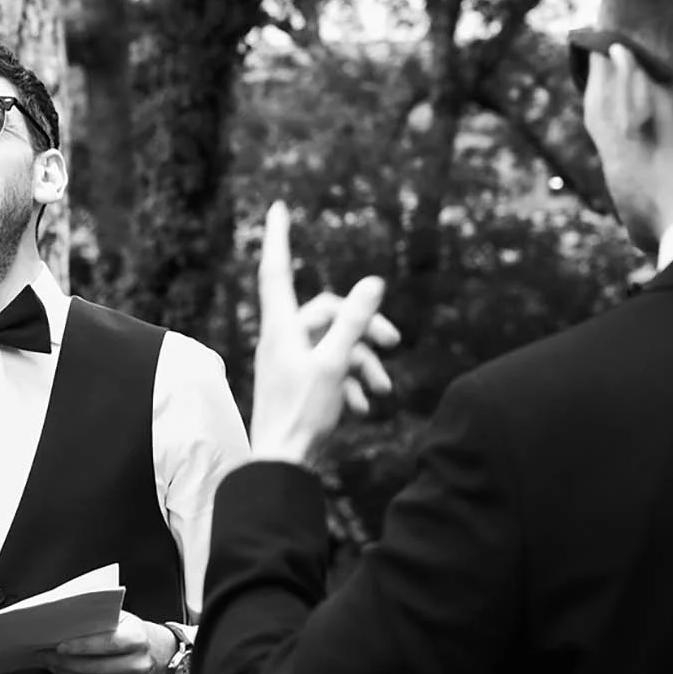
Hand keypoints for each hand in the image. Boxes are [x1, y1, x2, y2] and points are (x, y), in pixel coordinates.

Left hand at [44, 612, 168, 673]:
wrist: (155, 651)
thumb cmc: (129, 631)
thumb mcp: (118, 617)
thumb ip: (97, 619)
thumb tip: (64, 623)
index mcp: (138, 638)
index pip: (108, 643)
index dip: (82, 646)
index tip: (59, 646)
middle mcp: (141, 663)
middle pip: (96, 667)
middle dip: (66, 662)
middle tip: (45, 655)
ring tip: (52, 664)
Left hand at [250, 200, 398, 466]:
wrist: (283, 466)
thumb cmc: (302, 415)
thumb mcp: (335, 363)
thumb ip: (354, 322)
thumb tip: (374, 282)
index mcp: (281, 328)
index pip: (277, 270)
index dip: (279, 237)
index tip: (277, 206)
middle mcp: (282, 340)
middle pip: (327, 312)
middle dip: (363, 325)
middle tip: (395, 342)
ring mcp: (291, 362)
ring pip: (335, 344)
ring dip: (363, 362)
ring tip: (382, 387)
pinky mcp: (300, 384)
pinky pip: (330, 369)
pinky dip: (350, 382)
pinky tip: (363, 406)